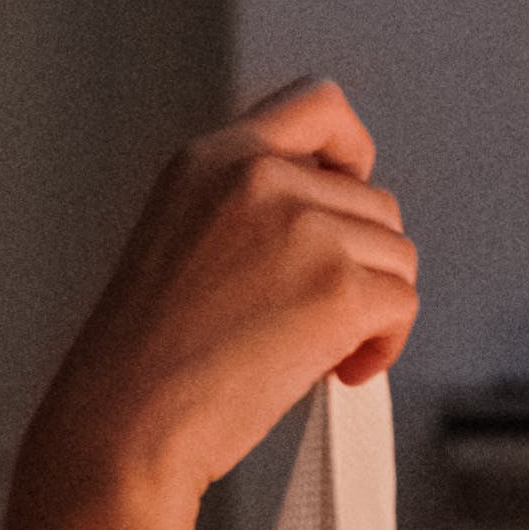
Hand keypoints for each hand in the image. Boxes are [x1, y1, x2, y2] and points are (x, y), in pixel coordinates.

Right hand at [21, 80, 419, 529]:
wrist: (125, 425)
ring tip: (317, 347)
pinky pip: (403, 305)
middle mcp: (258, 177)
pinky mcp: (337, 288)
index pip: (318, 103)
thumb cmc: (146, 359)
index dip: (352, 150)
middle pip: (375, 199)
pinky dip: (383, 346)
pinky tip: (335, 371)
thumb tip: (336, 217)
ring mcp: (302, 228)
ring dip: (375, 307)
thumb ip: (250, 206)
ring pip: (397, 254)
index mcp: (212, 158)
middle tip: (313, 316)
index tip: (350, 192)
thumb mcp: (180, 236)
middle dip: (361, 262)